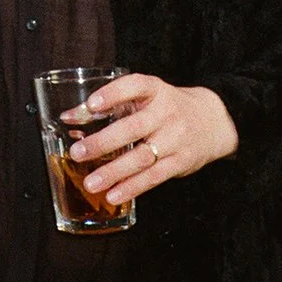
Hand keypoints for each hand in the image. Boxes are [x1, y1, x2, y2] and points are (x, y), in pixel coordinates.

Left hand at [62, 73, 238, 206]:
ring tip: (90, 182)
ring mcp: (175, 138)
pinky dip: (132, 187)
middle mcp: (166, 112)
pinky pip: (154, 177)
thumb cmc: (166, 107)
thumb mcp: (145, 97)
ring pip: (142, 157)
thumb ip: (111, 105)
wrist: (211, 121)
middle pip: (132, 128)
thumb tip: (70, 116)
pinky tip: (113, 195)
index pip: (134, 86)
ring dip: (114, 172)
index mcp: (155, 90)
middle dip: (103, 142)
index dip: (112, 94)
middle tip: (77, 153)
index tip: (91, 105)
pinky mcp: (180, 162)